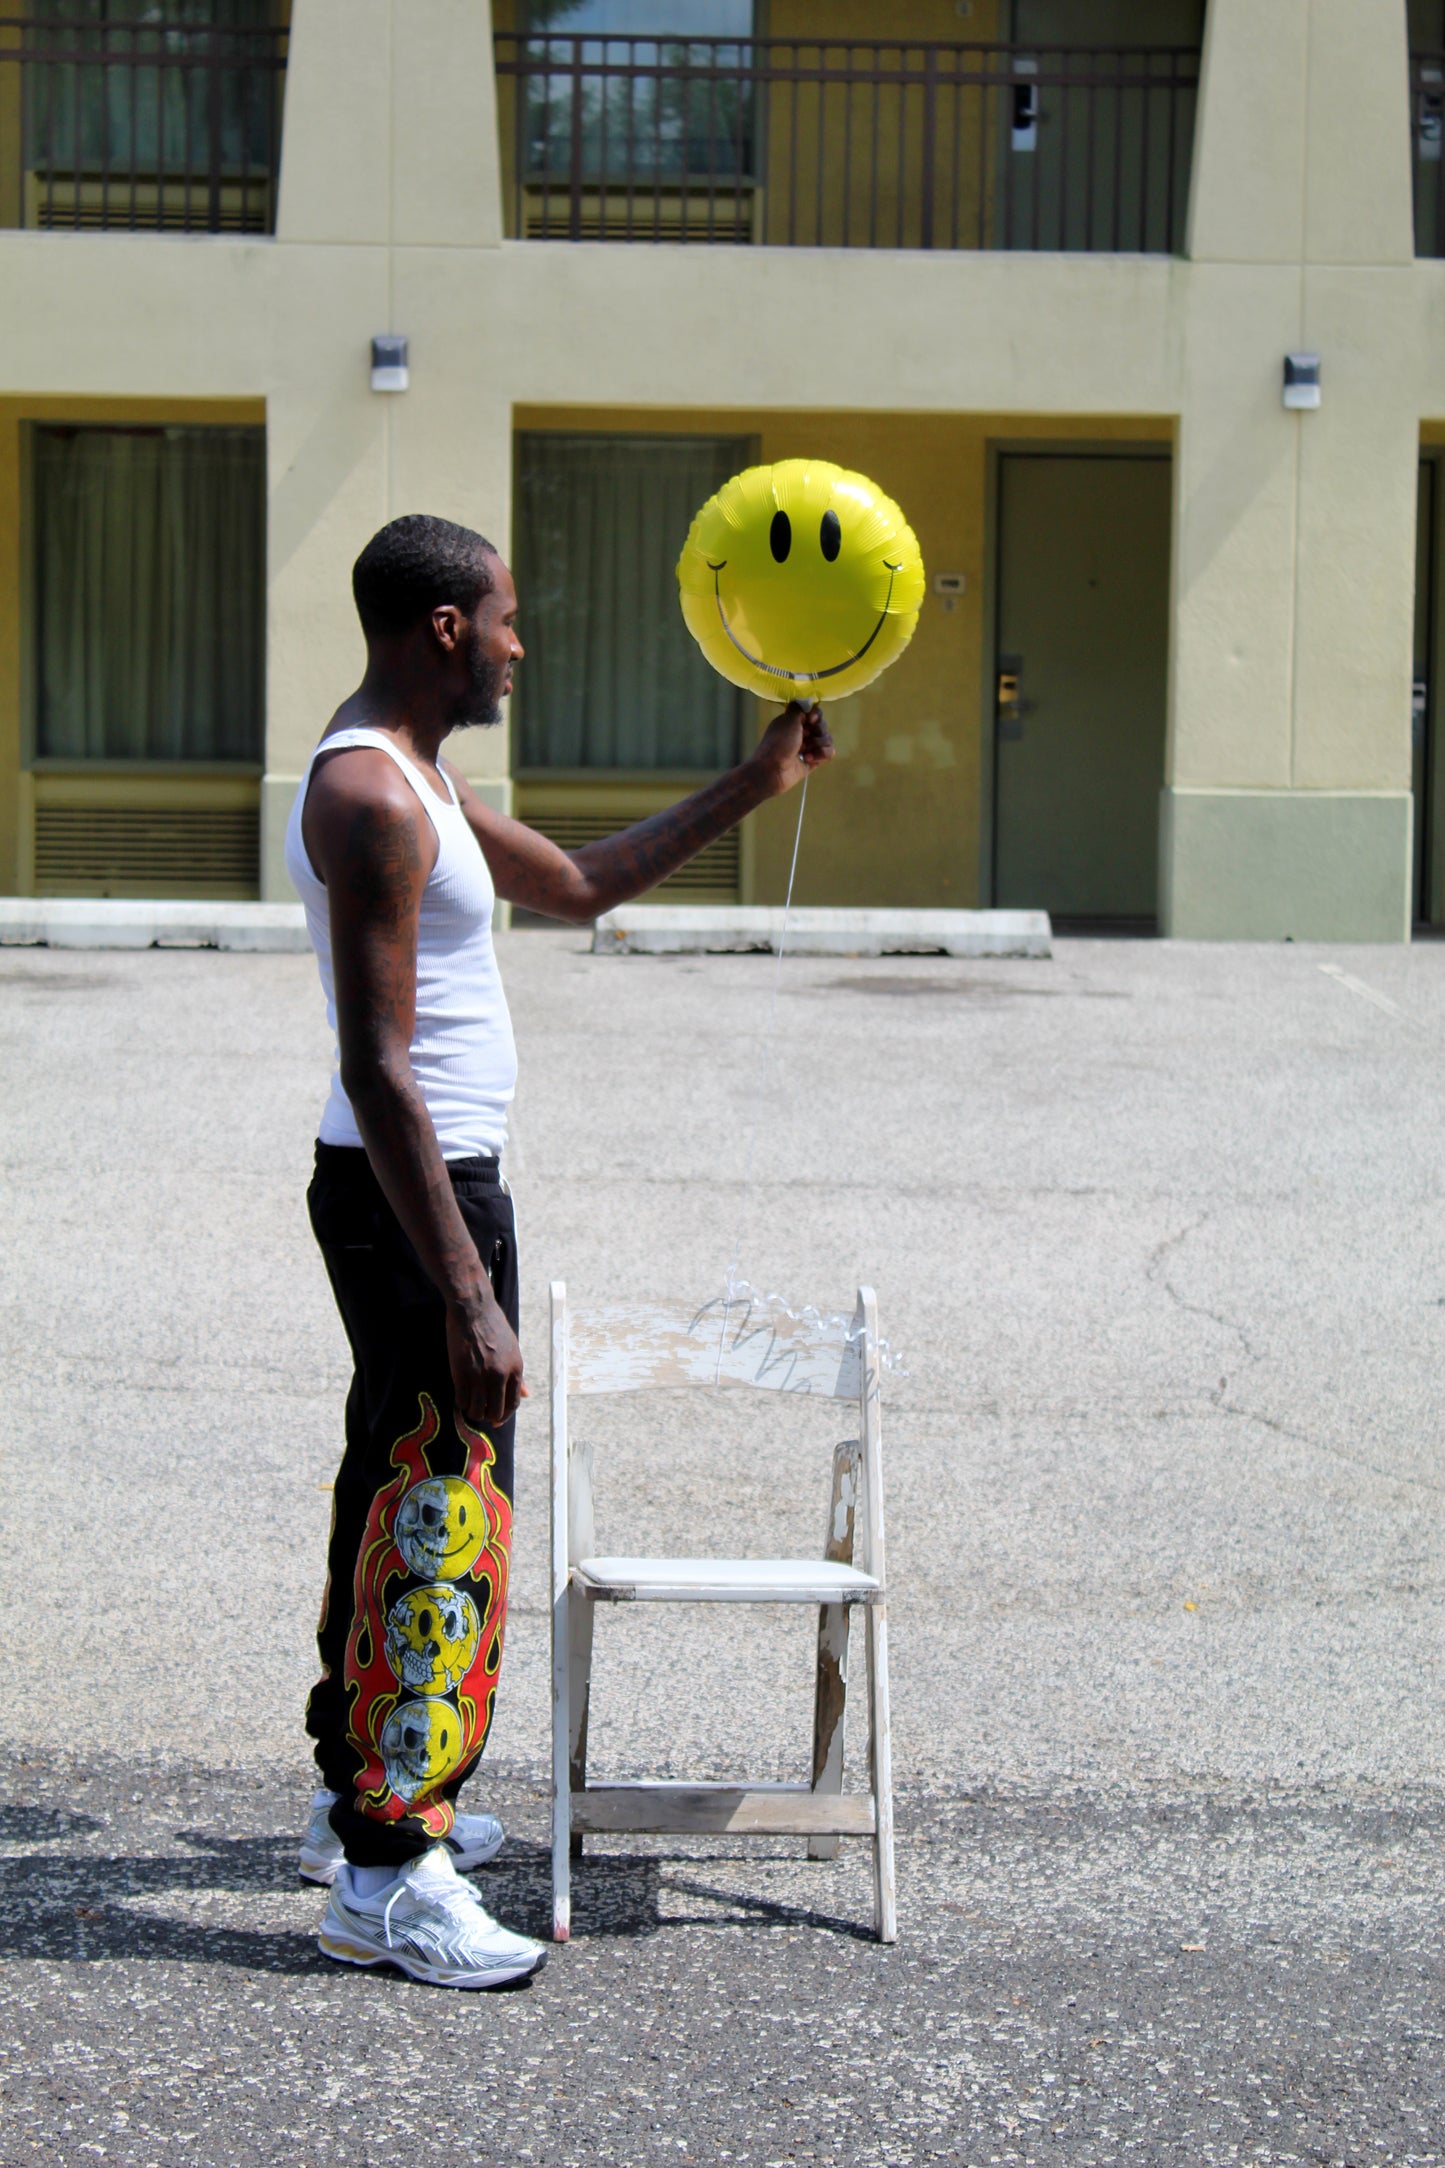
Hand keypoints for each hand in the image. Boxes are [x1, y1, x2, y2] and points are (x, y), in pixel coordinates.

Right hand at [446, 1293, 528, 1430]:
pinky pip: (462, 1400)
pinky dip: (461, 1403)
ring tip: (469, 1405)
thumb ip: (517, 1373)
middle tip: (481, 1412)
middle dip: (488, 1416)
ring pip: (477, 1410)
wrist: (473, 1309)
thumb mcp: (513, 1348)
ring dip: (473, 1411)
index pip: (513, 1403)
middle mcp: (500, 1375)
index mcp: (515, 1368)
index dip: (504, 1415)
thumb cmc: (493, 1325)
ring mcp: (480, 1375)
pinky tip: (461, 1396)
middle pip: (496, 1411)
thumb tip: (526, 1394)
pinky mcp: (461, 1373)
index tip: (496, 1419)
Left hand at [752, 701, 834, 795]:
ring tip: (805, 751)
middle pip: (822, 726)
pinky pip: (828, 753)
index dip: (815, 716)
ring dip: (818, 744)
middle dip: (818, 731)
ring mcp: (808, 747)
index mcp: (794, 722)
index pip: (814, 713)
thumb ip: (799, 708)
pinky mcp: (813, 761)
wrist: (772, 770)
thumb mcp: (788, 719)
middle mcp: (801, 733)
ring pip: (827, 739)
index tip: (810, 720)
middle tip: (805, 737)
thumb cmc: (778, 743)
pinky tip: (807, 758)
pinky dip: (820, 755)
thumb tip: (807, 701)